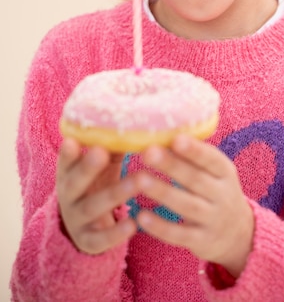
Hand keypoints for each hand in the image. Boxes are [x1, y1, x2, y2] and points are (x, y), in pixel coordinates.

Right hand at [56, 138, 138, 253]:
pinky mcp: (88, 241)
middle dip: (87, 168)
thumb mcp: (103, 166)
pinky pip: (100, 239)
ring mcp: (76, 220)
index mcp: (69, 174)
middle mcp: (68, 196)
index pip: (65, 161)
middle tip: (101, 152)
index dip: (68, 153)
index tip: (72, 141)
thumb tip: (137, 122)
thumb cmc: (98, 184)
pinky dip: (116, 233)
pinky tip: (134, 224)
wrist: (86, 227)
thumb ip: (114, 148)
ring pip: (92, 207)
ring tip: (137, 181)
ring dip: (115, 193)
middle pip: (74, 182)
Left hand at [136, 135, 253, 276]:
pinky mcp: (201, 241)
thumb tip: (163, 129)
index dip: (195, 150)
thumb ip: (194, 156)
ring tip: (139, 180)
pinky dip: (160, 227)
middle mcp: (223, 195)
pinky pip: (179, 234)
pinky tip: (141, 217)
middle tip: (147, 152)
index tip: (176, 139)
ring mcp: (213, 220)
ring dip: (163, 192)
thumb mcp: (215, 173)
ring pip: (187, 206)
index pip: (212, 159)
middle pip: (196, 179)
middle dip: (171, 165)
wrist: (238, 234)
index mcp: (225, 172)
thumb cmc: (216, 191)